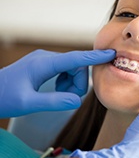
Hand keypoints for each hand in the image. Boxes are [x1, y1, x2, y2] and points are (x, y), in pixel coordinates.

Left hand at [0, 49, 114, 117]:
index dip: (94, 57)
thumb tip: (76, 102)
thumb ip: (54, 102)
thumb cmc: (4, 97)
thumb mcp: (28, 103)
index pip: (75, 58)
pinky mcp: (45, 66)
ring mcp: (45, 61)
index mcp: (43, 64)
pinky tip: (56, 89)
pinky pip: (64, 71)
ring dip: (72, 84)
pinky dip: (66, 81)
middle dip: (78, 83)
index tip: (110, 54)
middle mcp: (46, 58)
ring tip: (59, 95)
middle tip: (68, 99)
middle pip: (76, 66)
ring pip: (72, 69)